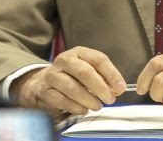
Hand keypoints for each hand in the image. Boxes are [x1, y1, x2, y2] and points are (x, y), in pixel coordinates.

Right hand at [10, 46, 126, 116]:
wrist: (42, 82)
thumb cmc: (70, 76)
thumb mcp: (87, 70)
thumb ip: (103, 78)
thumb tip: (117, 88)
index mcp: (79, 53)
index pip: (98, 59)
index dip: (112, 74)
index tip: (120, 87)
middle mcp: (64, 60)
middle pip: (85, 72)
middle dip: (100, 87)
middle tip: (110, 99)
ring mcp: (53, 75)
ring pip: (72, 87)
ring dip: (88, 99)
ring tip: (97, 106)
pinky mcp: (44, 90)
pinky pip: (61, 100)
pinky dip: (75, 107)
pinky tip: (83, 109)